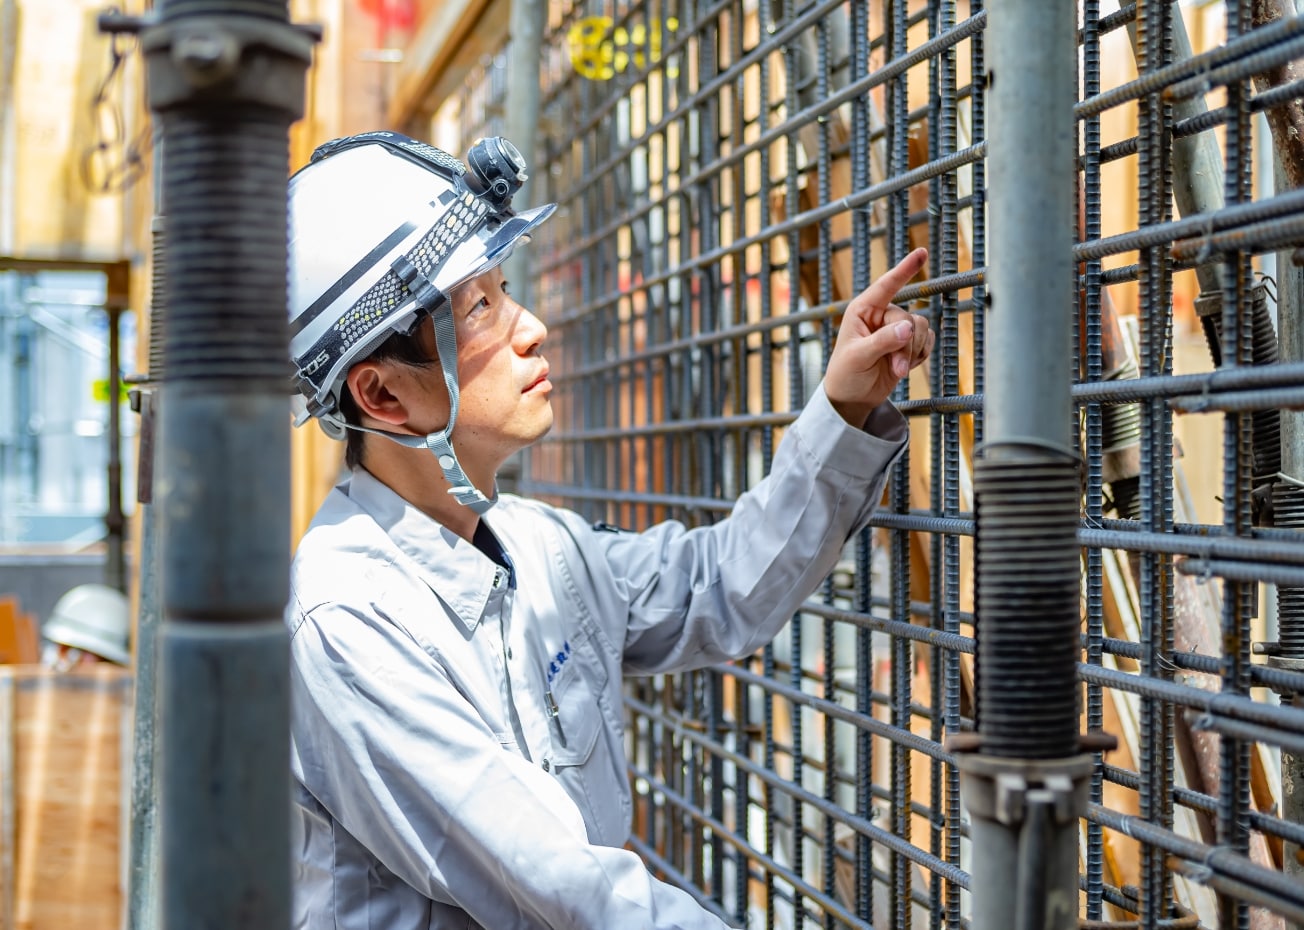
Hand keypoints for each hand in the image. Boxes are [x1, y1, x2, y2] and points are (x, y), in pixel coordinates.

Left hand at [824, 247, 934, 426]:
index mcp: (862, 310)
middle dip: (904, 346)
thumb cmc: (846, 374)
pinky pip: (927, 341)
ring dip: (912, 353)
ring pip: (920, 329)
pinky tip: (905, 367)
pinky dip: (920, 356)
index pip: (886, 285)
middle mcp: (880, 315)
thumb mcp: (859, 357)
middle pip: (908, 318)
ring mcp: (895, 329)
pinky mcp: (908, 344)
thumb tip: (908, 327)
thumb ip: (883, 341)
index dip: (904, 269)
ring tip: (897, 371)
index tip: (922, 253)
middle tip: (895, 368)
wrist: (853, 398)